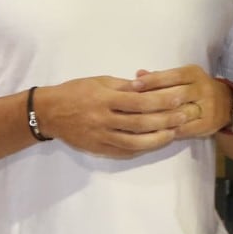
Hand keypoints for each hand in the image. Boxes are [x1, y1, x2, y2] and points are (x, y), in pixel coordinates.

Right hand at [31, 75, 191, 159]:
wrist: (49, 113)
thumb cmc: (75, 91)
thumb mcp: (99, 81)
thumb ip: (124, 86)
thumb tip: (148, 86)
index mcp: (104, 99)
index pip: (139, 101)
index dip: (161, 101)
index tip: (178, 98)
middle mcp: (103, 119)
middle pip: (140, 123)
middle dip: (165, 120)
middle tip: (183, 116)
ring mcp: (101, 137)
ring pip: (134, 142)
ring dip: (157, 138)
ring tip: (173, 133)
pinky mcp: (98, 149)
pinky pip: (123, 152)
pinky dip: (141, 149)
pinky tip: (154, 143)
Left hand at [129, 65, 230, 139]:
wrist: (227, 103)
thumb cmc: (196, 88)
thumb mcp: (182, 78)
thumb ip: (161, 77)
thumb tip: (138, 74)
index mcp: (194, 74)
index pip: (172, 76)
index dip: (152, 80)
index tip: (133, 85)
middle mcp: (202, 89)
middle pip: (174, 95)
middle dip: (152, 100)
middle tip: (130, 105)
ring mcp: (207, 107)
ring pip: (179, 113)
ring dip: (158, 118)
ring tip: (138, 121)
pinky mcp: (208, 124)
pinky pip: (185, 129)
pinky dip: (169, 131)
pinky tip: (154, 133)